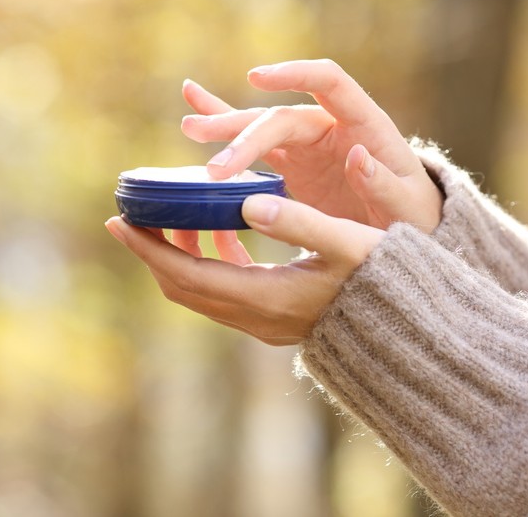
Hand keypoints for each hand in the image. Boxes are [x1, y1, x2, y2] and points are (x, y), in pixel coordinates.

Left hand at [104, 193, 384, 344]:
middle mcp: (257, 317)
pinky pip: (225, 290)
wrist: (408, 328)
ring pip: (201, 291)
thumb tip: (248, 200)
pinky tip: (220, 232)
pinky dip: (211, 262)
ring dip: (179, 257)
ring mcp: (264, 322)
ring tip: (170, 216)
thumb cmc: (383, 278)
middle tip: (131, 214)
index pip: (187, 275)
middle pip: (183, 287)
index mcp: (266, 298)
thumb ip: (301, 220)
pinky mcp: (274, 318)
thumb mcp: (348, 242)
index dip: (149, 250)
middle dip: (152, 252)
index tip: (119, 221)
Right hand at [181, 59, 442, 232]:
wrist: (407, 231)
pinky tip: (193, 109)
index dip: (294, 74)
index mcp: (365, 124)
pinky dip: (226, 127)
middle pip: (281, 117)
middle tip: (215, 167)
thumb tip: (358, 155)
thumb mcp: (408, 208)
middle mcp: (332, 125)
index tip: (256, 79)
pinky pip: (255, 143)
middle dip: (245, 135)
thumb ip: (385, 184)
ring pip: (260, 127)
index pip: (329, 81)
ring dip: (225, 127)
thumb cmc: (414, 216)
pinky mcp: (293, 164)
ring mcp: (310, 144)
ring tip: (189, 127)